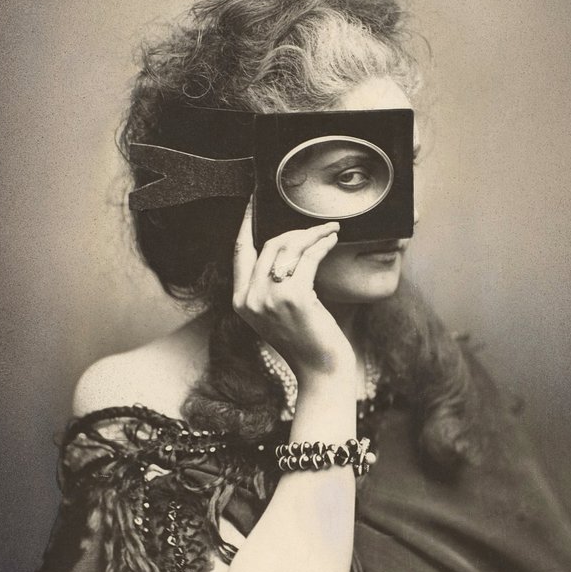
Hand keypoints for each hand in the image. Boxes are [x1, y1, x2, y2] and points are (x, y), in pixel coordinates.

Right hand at [232, 200, 353, 381]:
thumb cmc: (305, 340)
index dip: (247, 222)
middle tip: (317, 227)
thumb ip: (270, 285)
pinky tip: (331, 240)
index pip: (239, 251)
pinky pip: (308, 258)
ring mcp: (270, 299)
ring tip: (329, 231)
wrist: (320, 370)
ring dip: (312, 234)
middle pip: (268, 245)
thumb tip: (285, 246)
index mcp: (240, 301)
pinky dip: (322, 245)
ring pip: (289, 248)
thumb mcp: (276, 313)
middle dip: (295, 231)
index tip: (254, 201)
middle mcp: (250, 299)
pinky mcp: (294, 298)